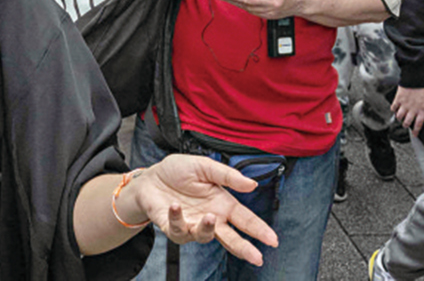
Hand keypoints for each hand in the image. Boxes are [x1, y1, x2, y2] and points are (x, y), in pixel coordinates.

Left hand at [125, 155, 278, 265]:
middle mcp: (210, 218)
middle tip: (257, 257)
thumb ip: (227, 176)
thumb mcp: (204, 166)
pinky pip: (177, 228)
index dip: (259, 230)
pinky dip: (177, 218)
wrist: (151, 177)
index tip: (273, 240)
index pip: (245, 219)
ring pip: (205, 236)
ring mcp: (192, 225)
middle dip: (244, 248)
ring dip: (208, 228)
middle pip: (231, 237)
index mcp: (222, 204)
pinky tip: (175, 205)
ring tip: (209, 217)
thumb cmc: (178, 172)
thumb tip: (252, 184)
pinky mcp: (173, 227)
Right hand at [390, 85, 423, 134]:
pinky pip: (393, 107)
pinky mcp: (398, 99)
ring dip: (399, 118)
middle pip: (407, 122)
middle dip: (406, 125)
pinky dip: (393, 109)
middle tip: (406, 125)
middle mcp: (412, 109)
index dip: (416, 131)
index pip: (419, 124)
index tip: (415, 134)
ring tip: (400, 117)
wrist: (416, 77)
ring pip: (399, 116)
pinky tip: (395, 108)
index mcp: (422, 109)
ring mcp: (404, 104)